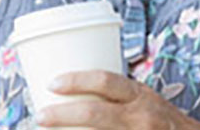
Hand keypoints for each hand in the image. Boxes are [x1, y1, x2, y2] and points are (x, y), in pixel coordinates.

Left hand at [35, 70, 199, 129]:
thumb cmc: (159, 118)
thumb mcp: (143, 98)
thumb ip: (114, 93)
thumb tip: (71, 86)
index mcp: (139, 96)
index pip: (106, 81)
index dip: (76, 80)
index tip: (51, 84)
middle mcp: (140, 117)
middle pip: (94, 114)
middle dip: (61, 115)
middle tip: (40, 116)